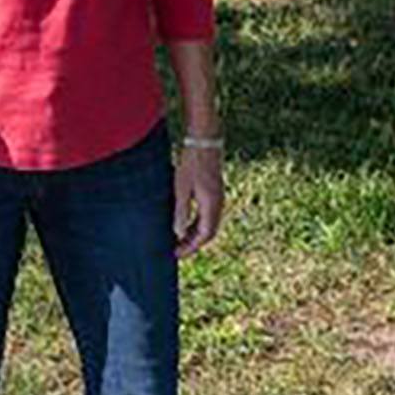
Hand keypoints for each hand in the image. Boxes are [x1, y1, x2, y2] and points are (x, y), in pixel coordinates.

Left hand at [173, 143, 223, 258]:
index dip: (191, 247)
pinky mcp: (214, 191)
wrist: (204, 140)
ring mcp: (218, 197)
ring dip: (195, 234)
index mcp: (211, 205)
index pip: (204, 235)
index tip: (176, 254)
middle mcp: (218, 203)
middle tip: (176, 250)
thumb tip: (179, 234)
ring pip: (209, 224)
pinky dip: (197, 224)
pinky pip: (208, 215)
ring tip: (178, 240)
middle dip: (193, 244)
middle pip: (208, 232)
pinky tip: (185, 223)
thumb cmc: (191, 162)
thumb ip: (181, 212)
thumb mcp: (181, 188)